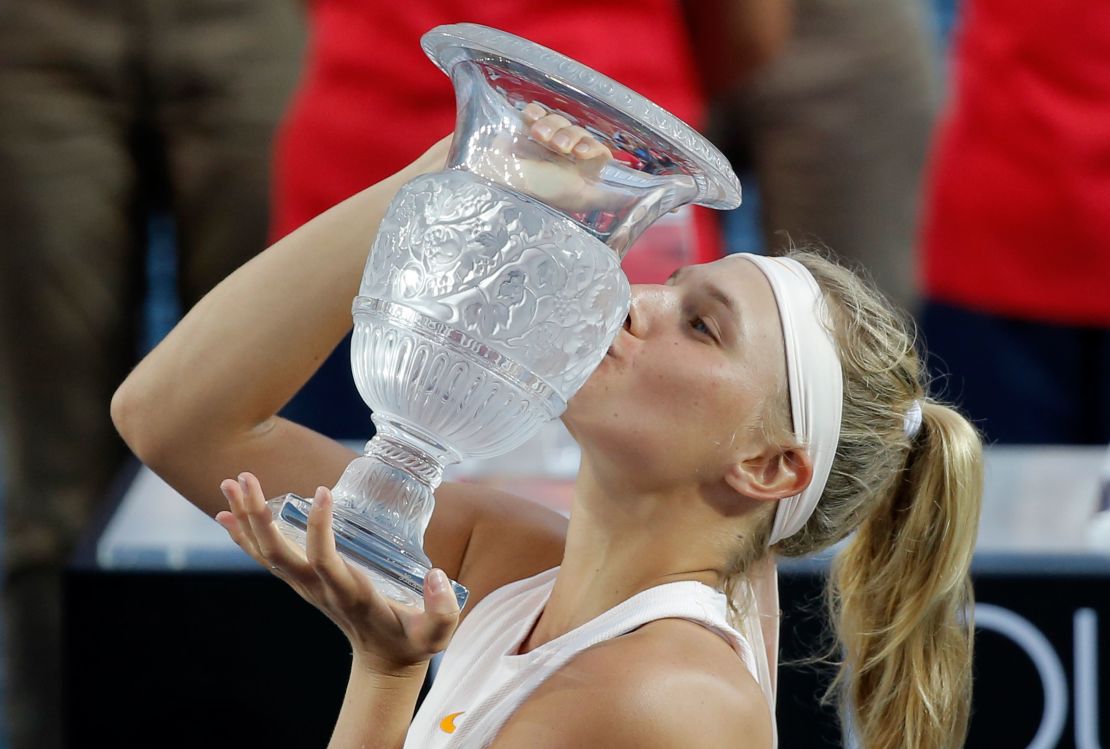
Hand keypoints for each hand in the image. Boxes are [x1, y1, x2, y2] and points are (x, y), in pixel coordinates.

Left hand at [215, 473, 460, 675]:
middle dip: (258, 517)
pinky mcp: (302, 581)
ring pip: (266, 553)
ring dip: (246, 518)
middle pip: (278, 554)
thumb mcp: (437, 633)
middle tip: (244, 479)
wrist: (383, 661)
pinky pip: (265, 558)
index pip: (325, 560)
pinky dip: (243, 536)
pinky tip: (226, 514)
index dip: (319, 528)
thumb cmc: (412, 640)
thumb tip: (439, 576)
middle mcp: (319, 589)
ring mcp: (305, 586)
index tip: (323, 490)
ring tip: (230, 483)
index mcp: (350, 594)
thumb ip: (443, 609)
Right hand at [466, 101, 615, 212]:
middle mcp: (560, 163)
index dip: (592, 148)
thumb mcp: (577, 197)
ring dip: (554, 126)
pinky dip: (536, 114)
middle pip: (580, 133)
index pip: (598, 153)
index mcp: (576, 179)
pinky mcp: (518, 131)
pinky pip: (537, 111)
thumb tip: (641, 197)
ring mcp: (539, 146)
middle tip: (558, 147)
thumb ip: (607, 196)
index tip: (580, 154)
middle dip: (571, 136)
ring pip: (560, 121)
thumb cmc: (530, 193)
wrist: (484, 180)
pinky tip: (527, 124)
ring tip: (538, 137)